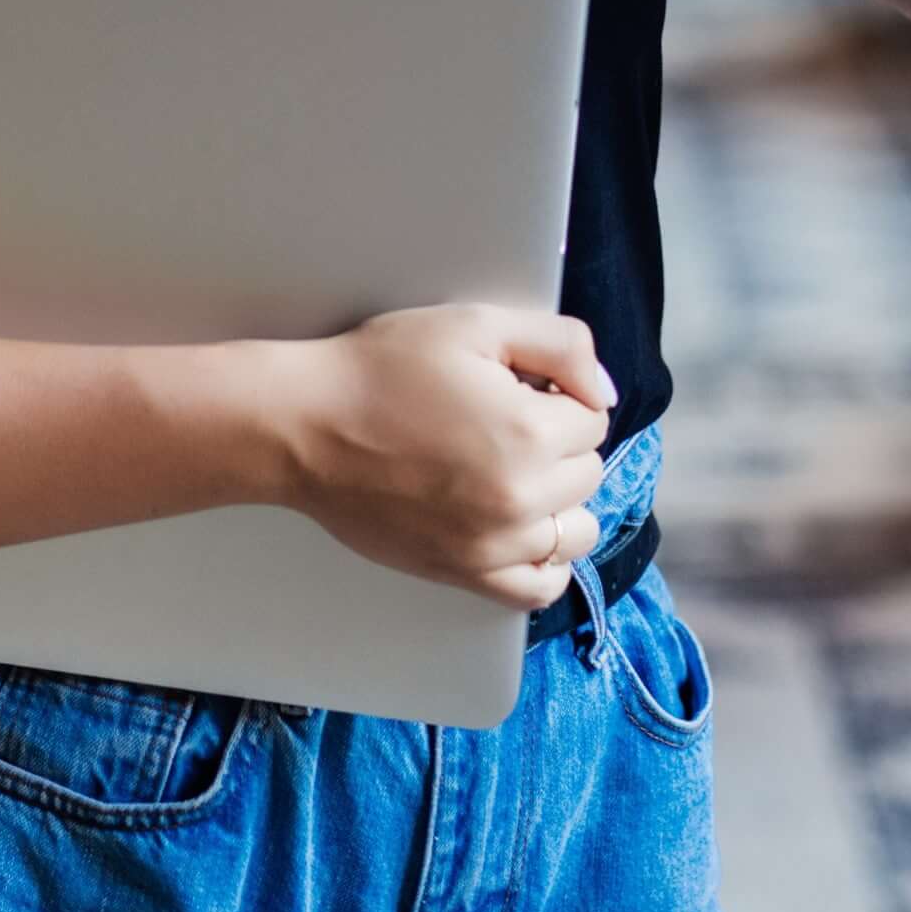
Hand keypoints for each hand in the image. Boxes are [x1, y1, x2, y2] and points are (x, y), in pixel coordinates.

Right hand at [270, 304, 615, 611]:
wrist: (306, 427)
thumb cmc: (382, 369)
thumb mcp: (476, 325)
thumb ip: (562, 346)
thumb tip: (604, 393)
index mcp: (529, 432)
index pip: (593, 419)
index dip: (559, 395)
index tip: (518, 388)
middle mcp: (519, 498)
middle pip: (587, 473)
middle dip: (558, 443)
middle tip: (502, 422)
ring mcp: (493, 544)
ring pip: (574, 532)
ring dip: (558, 502)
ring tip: (512, 473)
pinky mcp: (464, 573)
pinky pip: (539, 587)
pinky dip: (543, 561)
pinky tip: (520, 529)